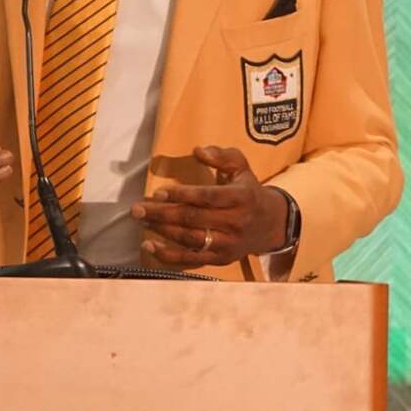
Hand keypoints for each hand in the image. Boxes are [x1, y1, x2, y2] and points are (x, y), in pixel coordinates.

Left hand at [131, 146, 289, 268]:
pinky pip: (191, 260)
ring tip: (142, 221)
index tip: (158, 193)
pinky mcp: (220, 259)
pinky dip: (169, 256)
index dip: (182, 196)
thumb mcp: (242, 168)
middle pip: (193, 219)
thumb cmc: (249, 192)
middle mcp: (235, 223)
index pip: (207, 198)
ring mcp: (228, 244)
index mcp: (241, 198)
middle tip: (138, 208)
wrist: (272, 225)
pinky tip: (149, 246)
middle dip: (162, 213)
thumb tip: (198, 151)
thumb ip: (222, 156)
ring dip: (162, 231)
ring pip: (190, 239)